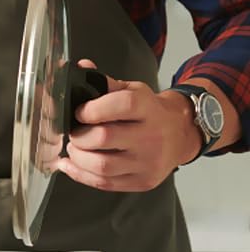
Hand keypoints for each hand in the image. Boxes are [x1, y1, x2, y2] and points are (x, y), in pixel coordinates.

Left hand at [58, 60, 195, 191]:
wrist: (180, 134)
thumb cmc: (149, 112)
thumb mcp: (132, 91)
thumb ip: (104, 83)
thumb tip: (80, 68)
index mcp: (148, 108)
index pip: (120, 106)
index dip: (92, 109)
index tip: (79, 112)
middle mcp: (151, 136)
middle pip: (105, 138)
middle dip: (79, 136)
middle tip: (73, 132)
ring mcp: (148, 162)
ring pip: (102, 165)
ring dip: (78, 157)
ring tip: (74, 148)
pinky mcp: (143, 181)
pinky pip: (105, 184)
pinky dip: (81, 175)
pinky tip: (71, 165)